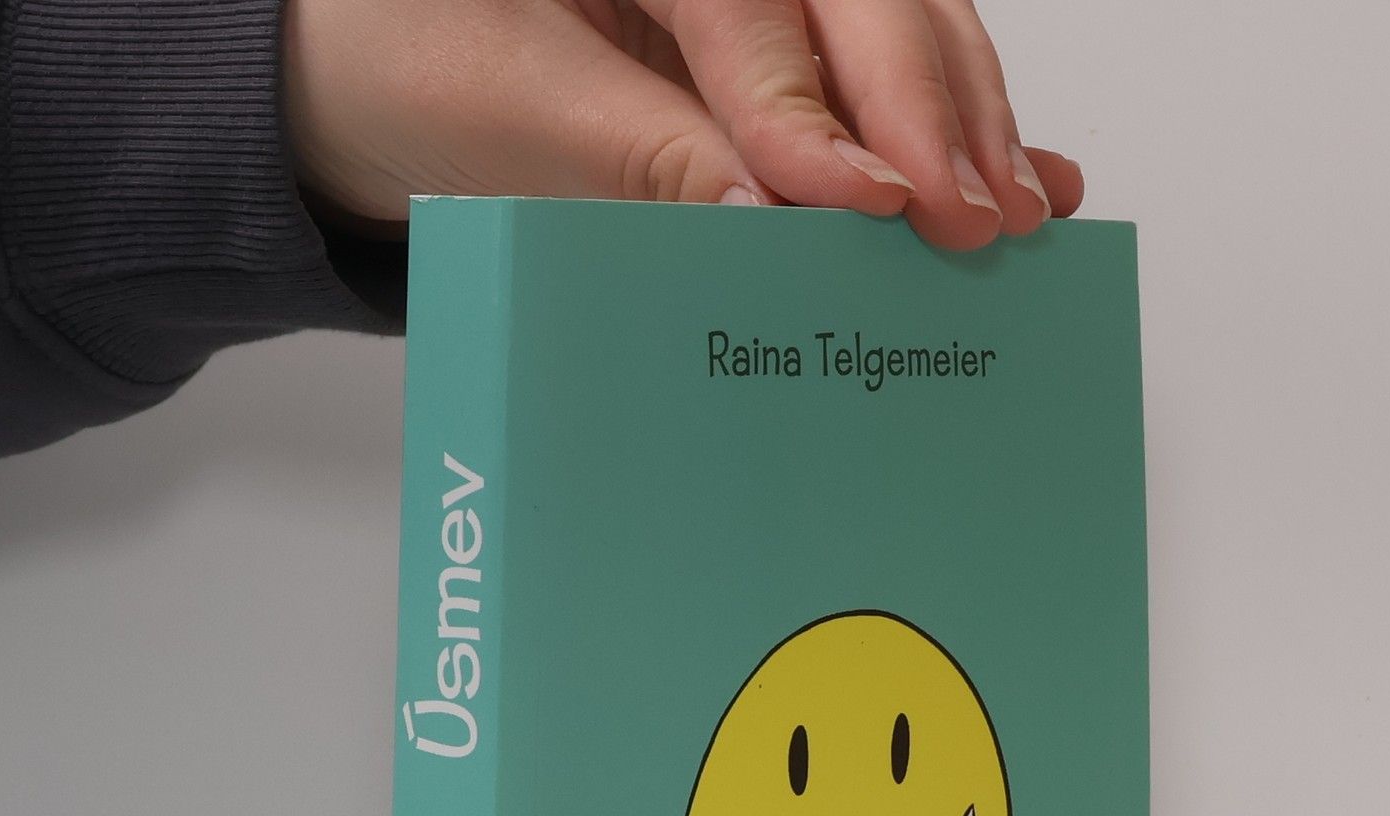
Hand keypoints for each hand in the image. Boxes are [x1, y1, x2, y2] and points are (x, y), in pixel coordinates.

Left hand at [283, 0, 1084, 250]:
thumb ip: (643, 158)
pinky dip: (950, 123)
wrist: (367, 72)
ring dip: (966, 119)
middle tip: (974, 216)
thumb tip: (767, 221)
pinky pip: (877, 69)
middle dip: (929, 112)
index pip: (753, 10)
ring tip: (1018, 205)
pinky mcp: (777, 39)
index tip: (878, 205)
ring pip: (896, 24)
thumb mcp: (506, 104)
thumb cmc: (405, 57)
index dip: (817, 116)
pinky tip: (1022, 164)